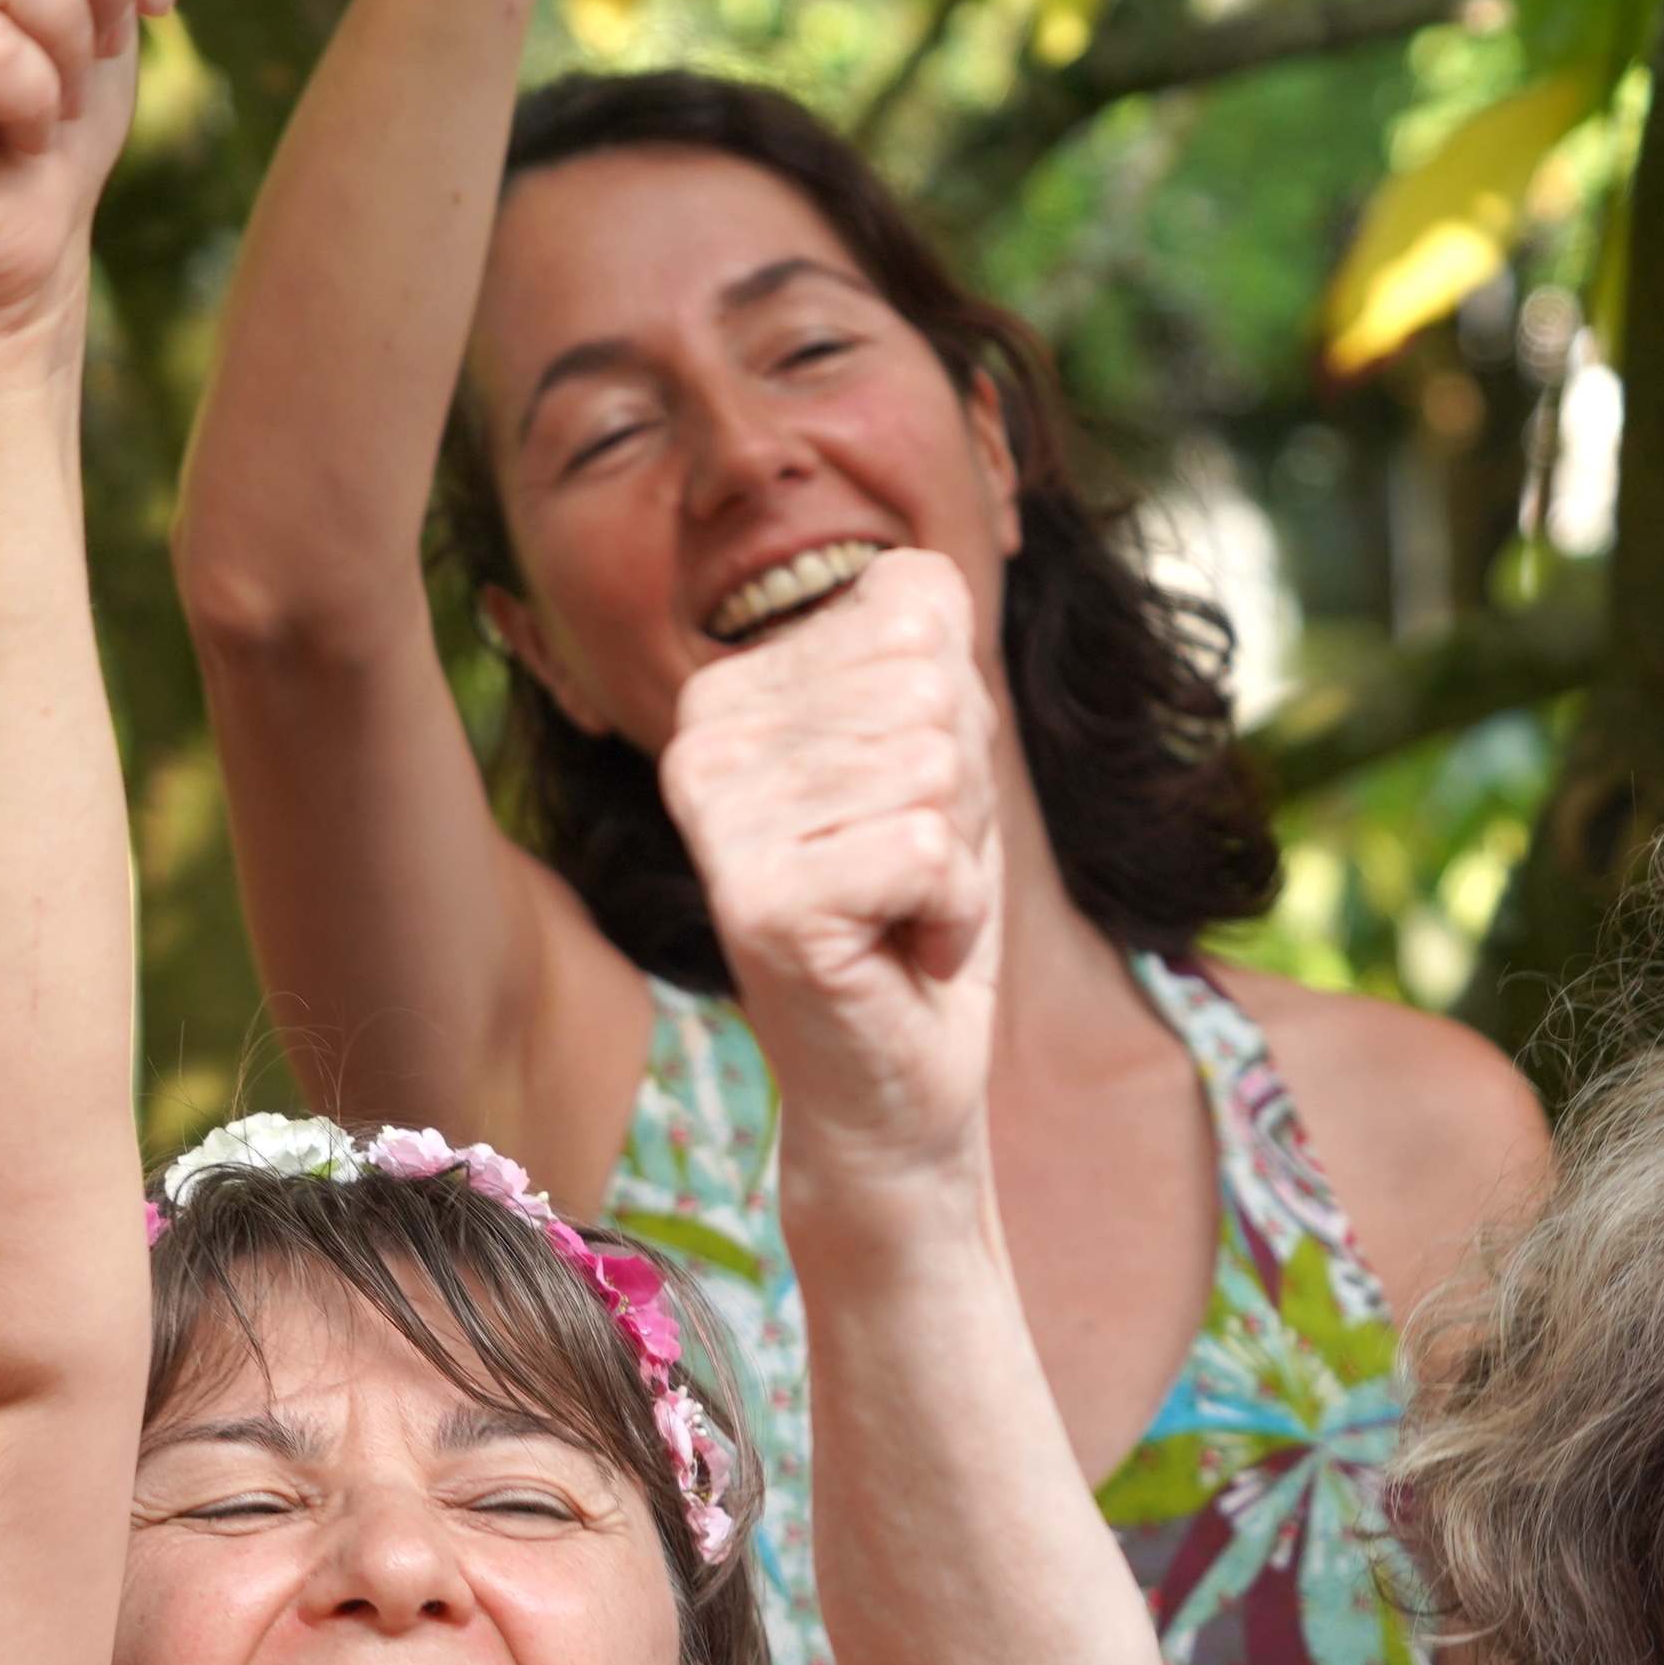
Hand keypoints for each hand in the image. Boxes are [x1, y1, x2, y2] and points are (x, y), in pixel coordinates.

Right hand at [663, 551, 1001, 1197]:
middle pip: (931, 685)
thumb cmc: (914, 911)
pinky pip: (930, 851)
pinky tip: (901, 949)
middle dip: (962, 791)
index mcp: (731, 690)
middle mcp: (701, 741)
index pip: (916, 606)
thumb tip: (927, 587)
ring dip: (957, 856)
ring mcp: (722, 823)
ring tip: (899, 909)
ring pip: (936, 766)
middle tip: (908, 870)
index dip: (959, 713)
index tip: (905, 803)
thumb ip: (928, 650)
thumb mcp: (934, 752)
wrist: (892, 1077)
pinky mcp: (762, 902)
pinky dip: (954, 914)